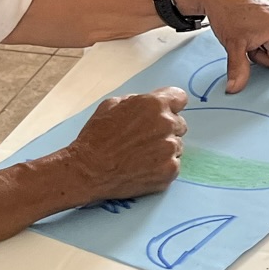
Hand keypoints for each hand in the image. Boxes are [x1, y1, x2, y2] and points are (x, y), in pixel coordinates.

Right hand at [65, 88, 187, 202]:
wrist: (88, 170)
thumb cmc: (96, 136)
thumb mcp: (111, 105)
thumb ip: (137, 100)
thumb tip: (149, 103)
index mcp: (154, 105)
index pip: (180, 98)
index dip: (172, 104)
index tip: (166, 111)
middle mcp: (167, 125)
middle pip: (180, 124)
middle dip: (166, 129)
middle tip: (145, 138)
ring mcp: (170, 150)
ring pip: (177, 146)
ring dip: (164, 148)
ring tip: (141, 155)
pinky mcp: (170, 171)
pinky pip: (174, 164)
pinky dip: (162, 166)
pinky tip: (143, 167)